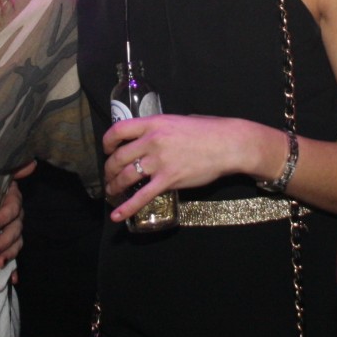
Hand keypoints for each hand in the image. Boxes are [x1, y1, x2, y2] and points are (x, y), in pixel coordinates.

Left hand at [0, 169, 30, 269]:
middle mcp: (15, 215)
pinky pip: (14, 256)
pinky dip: (15, 269)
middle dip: (4, 242)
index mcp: (11, 199)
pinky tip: (13, 280)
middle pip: (16, 230)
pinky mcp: (6, 242)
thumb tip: (31, 162)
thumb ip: (12, 169)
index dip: (4, 217)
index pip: (12, 208)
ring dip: (9, 254)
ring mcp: (11, 230)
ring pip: (17, 243)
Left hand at [102, 114, 263, 221]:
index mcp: (154, 124)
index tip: (108, 149)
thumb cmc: (208, 131)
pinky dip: (127, 207)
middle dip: (110, 169)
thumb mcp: (178, 121)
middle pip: (119, 157)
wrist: (228, 144)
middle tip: (110, 175)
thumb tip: (150, 137)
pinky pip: (142, 196)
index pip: (119, 130)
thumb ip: (160, 129)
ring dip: (115, 185)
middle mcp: (152, 141)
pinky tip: (117, 215)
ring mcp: (159, 162)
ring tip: (112, 191)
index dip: (108, 142)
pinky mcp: (168, 180)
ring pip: (126, 176)